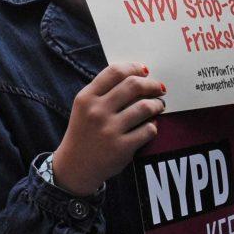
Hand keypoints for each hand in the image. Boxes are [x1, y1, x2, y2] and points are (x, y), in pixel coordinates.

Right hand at [52, 62, 164, 196]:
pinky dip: (153, 126)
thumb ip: (103, 91)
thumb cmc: (83, 132)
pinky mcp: (122, 147)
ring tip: (158, 106)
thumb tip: (135, 76)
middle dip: (151, 85)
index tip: (144, 71)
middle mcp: (97, 111)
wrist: (75, 165)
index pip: (114, 72)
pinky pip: (149, 130)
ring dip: (157, 104)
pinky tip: (150, 125)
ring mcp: (110, 130)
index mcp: (86, 97)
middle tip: (158, 88)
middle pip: (133, 85)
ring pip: (144, 107)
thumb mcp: (83, 107)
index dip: (133, 68)